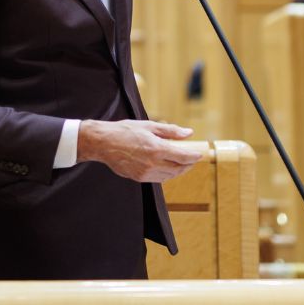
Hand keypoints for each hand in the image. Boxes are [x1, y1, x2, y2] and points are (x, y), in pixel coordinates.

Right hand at [76, 119, 203, 183]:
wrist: (103, 143)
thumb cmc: (125, 131)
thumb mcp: (149, 126)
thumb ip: (170, 131)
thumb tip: (188, 133)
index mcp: (156, 148)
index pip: (183, 157)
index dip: (194, 156)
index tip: (200, 153)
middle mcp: (152, 163)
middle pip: (178, 168)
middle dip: (188, 164)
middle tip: (192, 158)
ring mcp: (145, 173)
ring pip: (169, 176)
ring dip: (178, 170)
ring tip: (181, 163)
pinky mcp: (139, 178)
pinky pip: (158, 179)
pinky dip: (167, 174)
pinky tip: (167, 167)